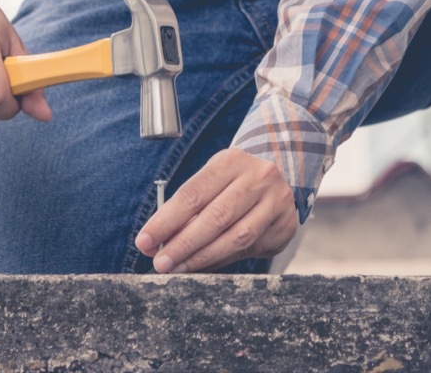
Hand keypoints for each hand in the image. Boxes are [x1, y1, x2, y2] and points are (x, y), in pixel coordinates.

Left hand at [135, 149, 296, 272]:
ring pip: (236, 238)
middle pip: (215, 217)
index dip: (166, 220)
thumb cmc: (233, 181)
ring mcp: (276, 202)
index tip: (145, 240)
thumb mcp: (211, 181)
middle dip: (183, 244)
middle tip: (160, 262)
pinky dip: (222, 260)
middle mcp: (259, 178)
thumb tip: (158, 241)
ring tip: (178, 268)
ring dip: (202, 258)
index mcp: (232, 161)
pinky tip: (204, 266)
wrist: (278, 179)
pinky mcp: (285, 226)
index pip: (193, 194)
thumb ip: (188, 209)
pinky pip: (249, 250)